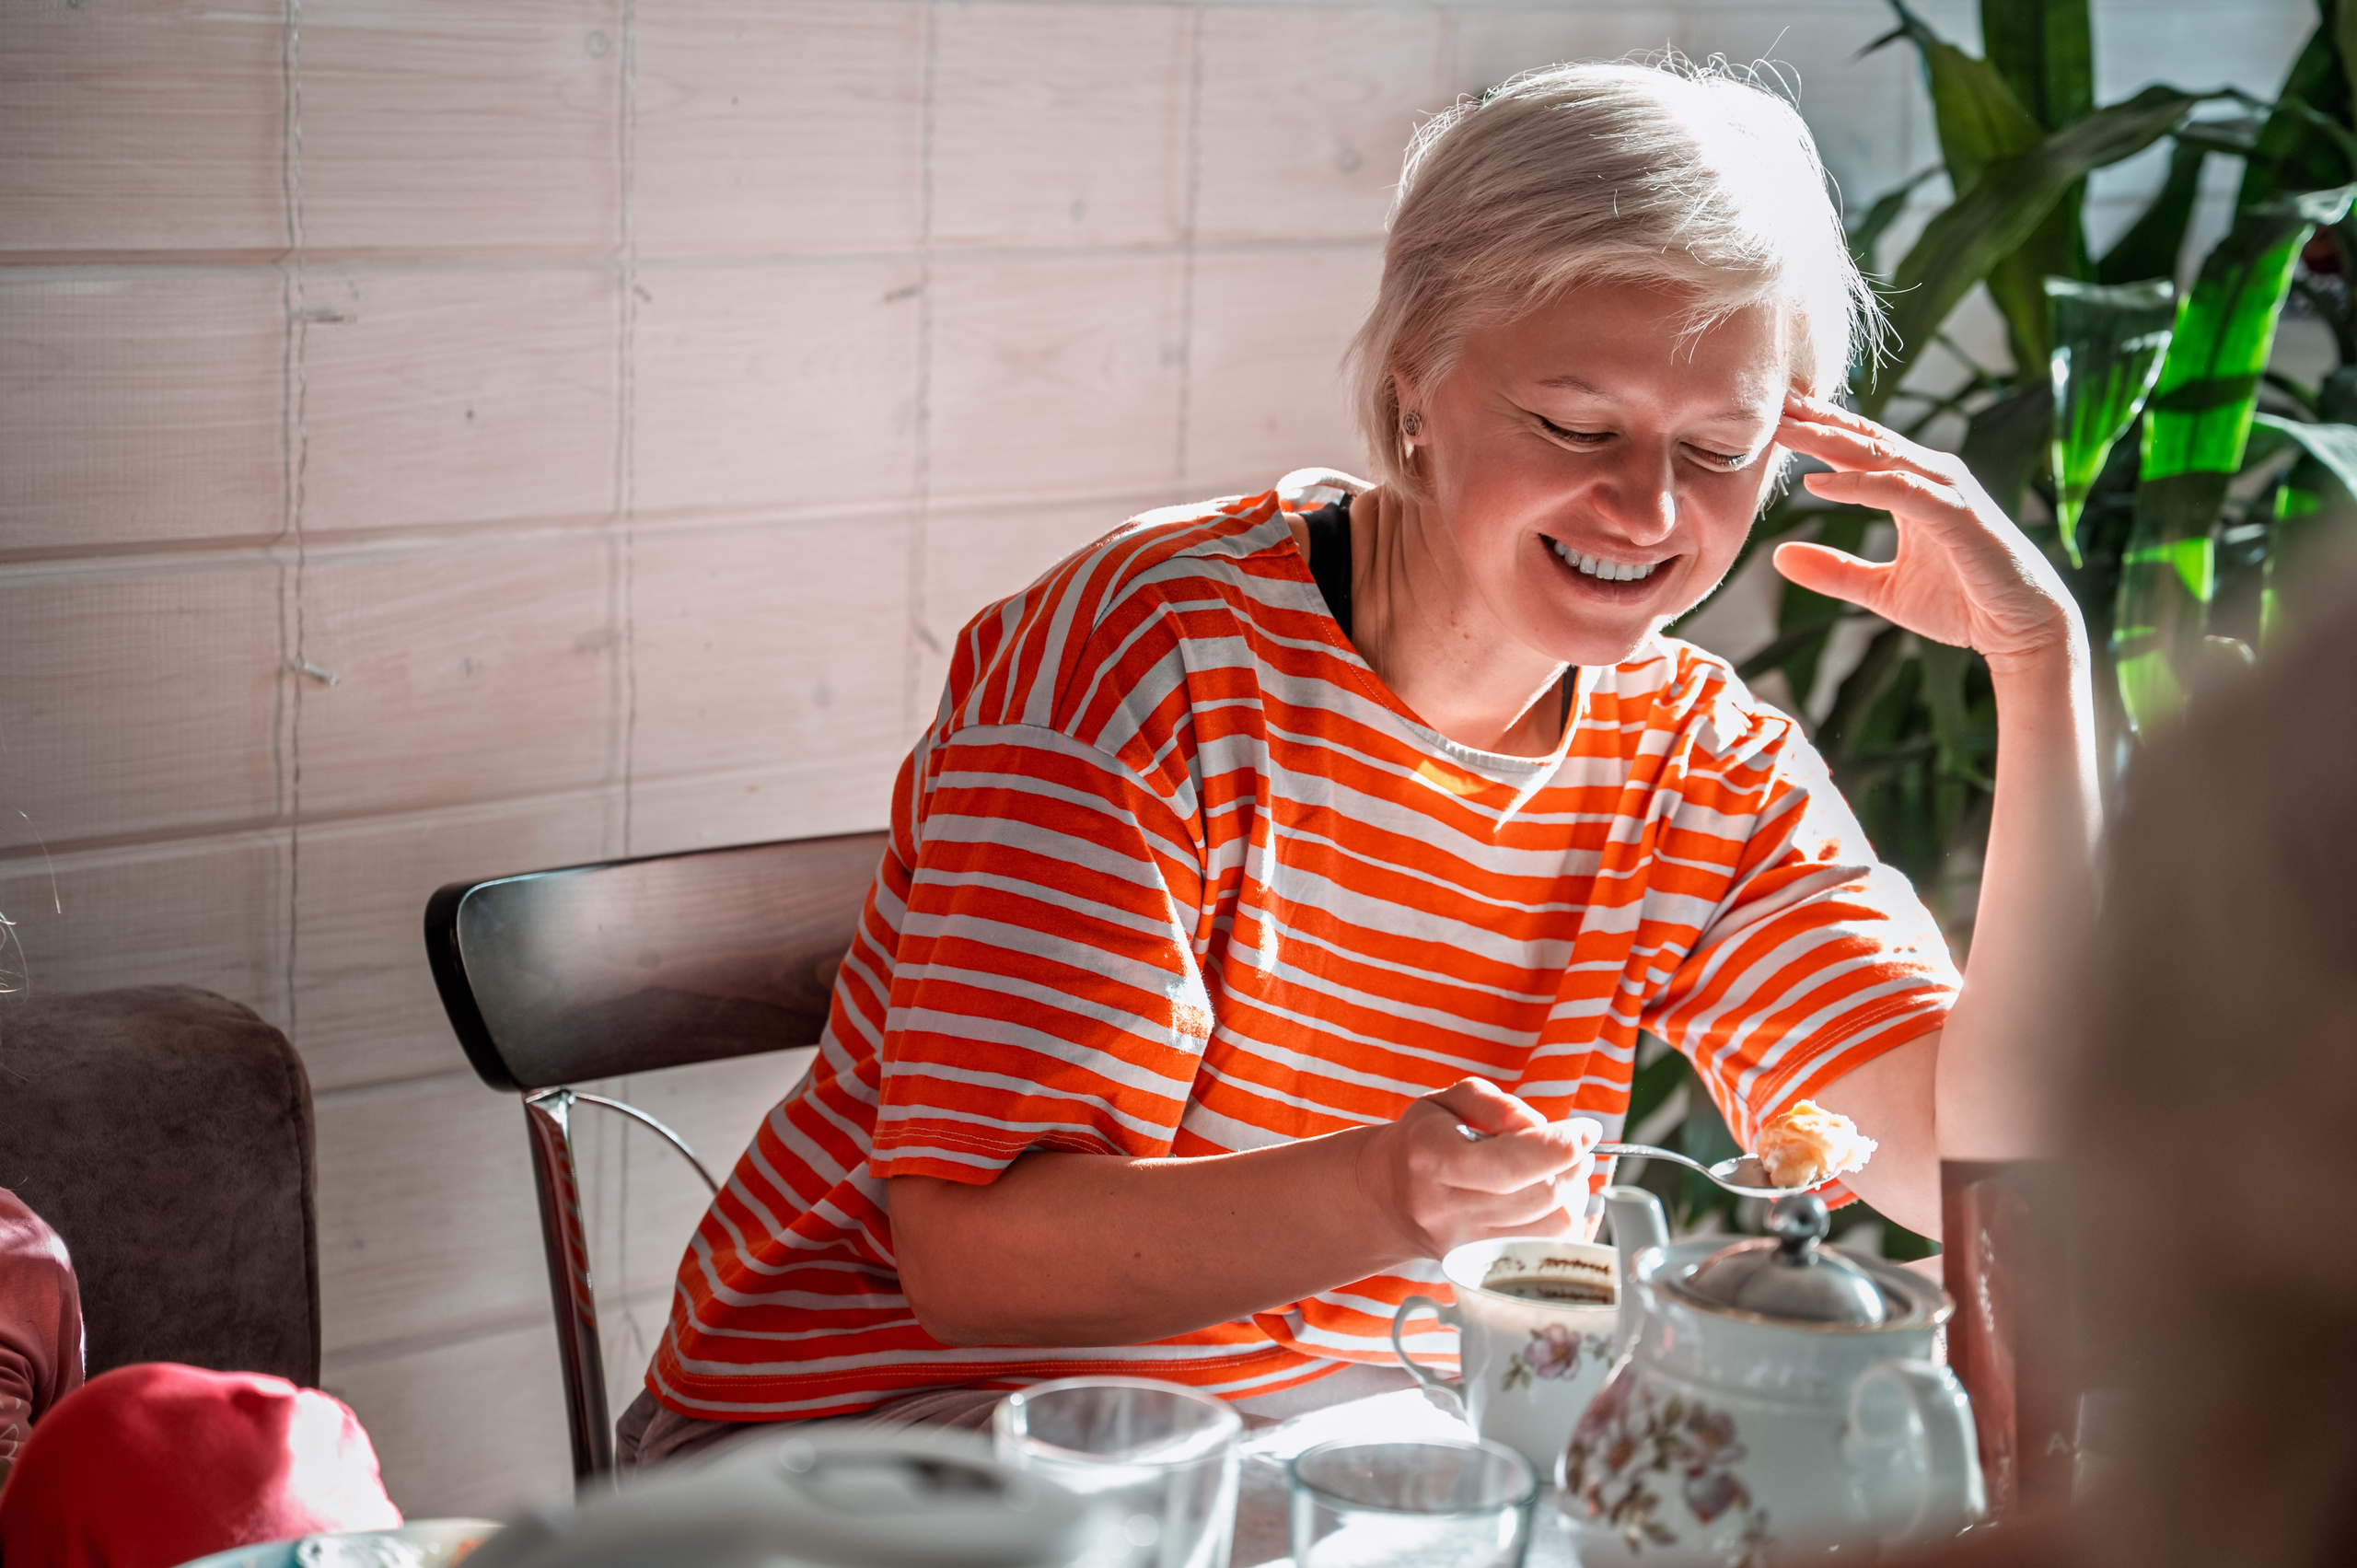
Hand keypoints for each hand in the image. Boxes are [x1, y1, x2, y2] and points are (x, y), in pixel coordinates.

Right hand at [1356, 1077, 1599, 1259]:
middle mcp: (1448, 1211)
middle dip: (1573, 1166)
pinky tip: (1556, 1201)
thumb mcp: (1448, 1101)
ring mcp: (1466, 1246)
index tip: (1586, 1130)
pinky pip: (1548, 1251)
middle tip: (1575, 1147)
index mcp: (1433, 1161)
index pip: (1510, 1165)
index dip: (1559, 1147)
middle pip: (1539, 1197)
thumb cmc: (1424, 1141)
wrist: (1390, 1197)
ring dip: (1573, 1195)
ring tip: (1561, 1172)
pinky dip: (1565, 1223)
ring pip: (1551, 1228)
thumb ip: (1497, 1104)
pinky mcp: (1483, 1268)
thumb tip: (1542, 1127)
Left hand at [1773, 394, 2082, 673]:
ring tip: (1783, 432)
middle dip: (1816, 420)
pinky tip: (1817, 483)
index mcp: (1913, 486)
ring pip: (1879, 455)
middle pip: (1863, 439)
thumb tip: (1779, 555)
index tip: (1771, 417)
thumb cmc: (1962, 603)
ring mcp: (1946, 492)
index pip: (1857, 447)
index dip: (1816, 430)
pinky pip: (1900, 491)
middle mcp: (1930, 477)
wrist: (2021, 629)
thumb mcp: (1880, 590)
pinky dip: (1858, 484)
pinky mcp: (1957, 515)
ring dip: (1829, 441)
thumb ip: (1834, 571)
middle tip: (1769, 404)